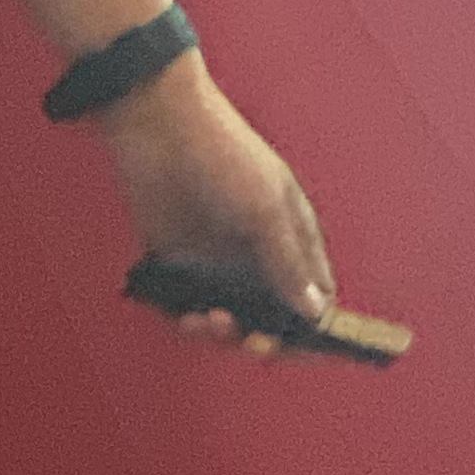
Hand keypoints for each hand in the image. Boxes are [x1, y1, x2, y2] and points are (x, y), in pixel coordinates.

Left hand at [97, 52, 334, 356]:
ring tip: (209, 322)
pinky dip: (187, 324)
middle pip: (269, 318)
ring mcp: (214, 260)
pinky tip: (187, 319)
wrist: (158, 125)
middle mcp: (254, 253)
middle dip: (263, 338)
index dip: (313, 329)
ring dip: (222, 334)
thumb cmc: (224, 156)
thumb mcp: (265, 209)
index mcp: (290, 235)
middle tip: (251, 341)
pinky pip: (184, 311)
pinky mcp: (174, 265)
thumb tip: (316, 313)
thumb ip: (288, 264)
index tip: (303, 350)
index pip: (314, 296)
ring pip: (227, 320)